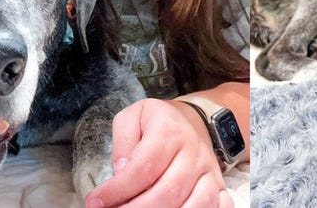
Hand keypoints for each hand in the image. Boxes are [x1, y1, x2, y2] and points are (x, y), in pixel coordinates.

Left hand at [85, 98, 231, 207]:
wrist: (193, 120)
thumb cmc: (157, 124)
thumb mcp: (133, 117)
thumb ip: (123, 141)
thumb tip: (121, 170)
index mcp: (169, 131)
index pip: (143, 167)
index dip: (118, 190)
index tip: (96, 202)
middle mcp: (193, 153)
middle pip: (168, 191)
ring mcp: (209, 172)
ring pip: (196, 204)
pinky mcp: (220, 187)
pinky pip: (220, 207)